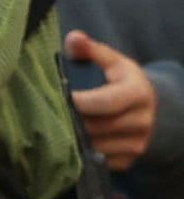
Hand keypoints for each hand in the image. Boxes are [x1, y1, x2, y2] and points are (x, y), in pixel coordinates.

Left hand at [67, 29, 157, 171]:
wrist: (146, 108)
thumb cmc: (120, 81)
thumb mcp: (110, 61)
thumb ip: (90, 49)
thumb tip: (75, 38)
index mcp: (138, 92)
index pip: (107, 102)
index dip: (80, 101)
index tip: (63, 97)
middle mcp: (143, 121)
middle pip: (98, 126)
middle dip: (73, 120)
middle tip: (52, 113)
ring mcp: (137, 144)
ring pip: (96, 145)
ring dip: (75, 138)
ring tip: (60, 125)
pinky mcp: (128, 161)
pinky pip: (98, 161)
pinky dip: (82, 153)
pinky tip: (71, 141)